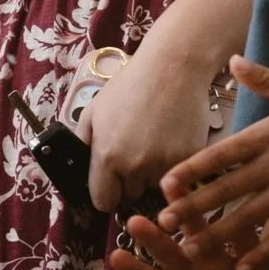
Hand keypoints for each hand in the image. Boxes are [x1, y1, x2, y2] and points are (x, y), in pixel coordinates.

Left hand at [79, 40, 220, 213]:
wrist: (172, 68)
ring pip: (155, 188)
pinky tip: (170, 142)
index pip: (103, 201)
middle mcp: (135, 166)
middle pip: (130, 196)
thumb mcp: (94, 111)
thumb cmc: (131, 85)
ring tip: (155, 145)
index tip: (112, 185)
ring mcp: (164, 164)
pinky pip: (179, 177)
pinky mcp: (189, 159)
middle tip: (136, 156)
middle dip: (130, 183)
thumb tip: (80, 167)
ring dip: (153, 176)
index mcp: (107, 156)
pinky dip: (175, 167)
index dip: (106, 193)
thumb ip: (83, 143)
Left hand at [159, 56, 268, 269]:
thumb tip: (234, 59)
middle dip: (194, 206)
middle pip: (228, 190)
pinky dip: (261, 252)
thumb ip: (264, 79)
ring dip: (218, 234)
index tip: (167, 181)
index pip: (223, 155)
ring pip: (249, 218)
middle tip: (164, 221)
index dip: (194, 169)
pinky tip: (240, 268)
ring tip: (191, 248)